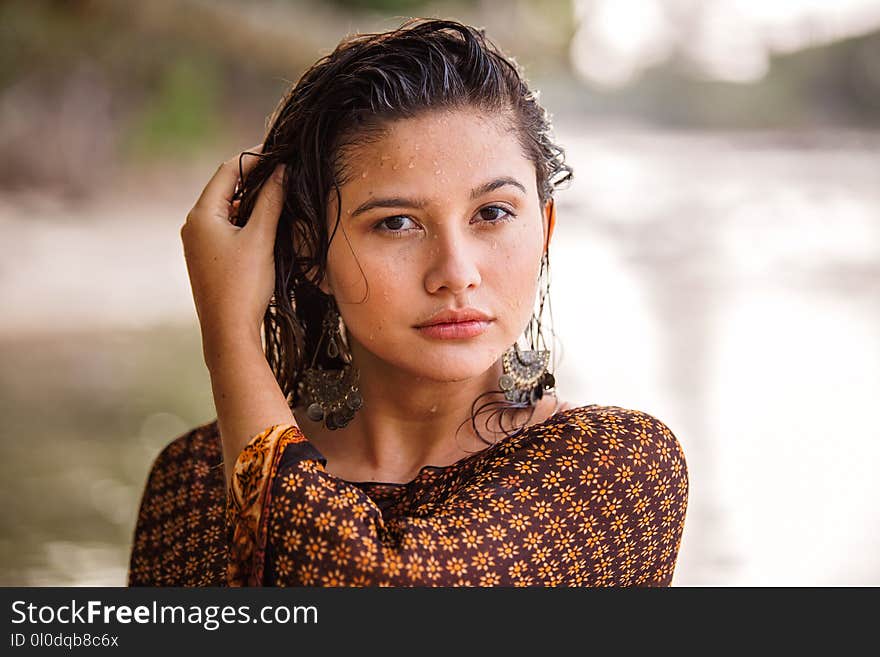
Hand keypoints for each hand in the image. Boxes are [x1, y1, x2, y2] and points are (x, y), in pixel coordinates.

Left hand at [180, 145, 284, 349]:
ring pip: (225, 210)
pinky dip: (244, 221)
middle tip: (281, 171)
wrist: (228, 331)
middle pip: (224, 189)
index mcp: (201, 215)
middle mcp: (193, 225)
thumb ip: (271, 201)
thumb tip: (281, 170)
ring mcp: (196, 244)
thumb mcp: (261, 238)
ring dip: (249, 201)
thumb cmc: (243, 285)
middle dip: (252, 178)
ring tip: (278, 196)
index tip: (278, 152)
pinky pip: (224, 228)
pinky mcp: (205, 259)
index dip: (253, 158)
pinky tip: (264, 226)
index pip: (227, 171)